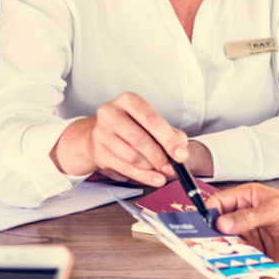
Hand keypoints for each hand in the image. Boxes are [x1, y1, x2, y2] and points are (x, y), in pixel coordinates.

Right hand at [51, 92, 187, 186]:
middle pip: (139, 139)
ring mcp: (101, 132)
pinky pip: (124, 168)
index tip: (180, 154)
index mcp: (128, 100)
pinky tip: (153, 178)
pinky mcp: (98, 151)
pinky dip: (142, 176)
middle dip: (159, 157)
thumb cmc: (131, 127)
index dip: (168, 139)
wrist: (101, 134)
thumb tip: (181, 148)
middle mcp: (111, 113)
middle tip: (171, 167)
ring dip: (150, 167)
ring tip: (160, 170)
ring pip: (131, 156)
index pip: (151, 120)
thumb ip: (170, 134)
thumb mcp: (152, 124)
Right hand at [208, 184, 278, 263]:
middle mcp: (245, 216)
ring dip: (223, 250)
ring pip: (228, 243)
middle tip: (204, 245)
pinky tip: (233, 265)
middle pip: (219, 226)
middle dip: (212, 235)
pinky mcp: (258, 251)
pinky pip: (242, 256)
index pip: (218, 204)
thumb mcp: (273, 211)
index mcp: (246, 198)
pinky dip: (236, 261)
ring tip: (217, 257)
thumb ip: (247, 218)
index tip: (201, 227)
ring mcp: (251, 234)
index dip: (208, 214)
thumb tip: (222, 223)